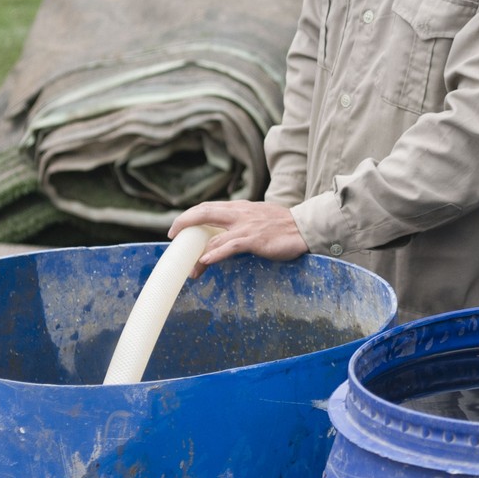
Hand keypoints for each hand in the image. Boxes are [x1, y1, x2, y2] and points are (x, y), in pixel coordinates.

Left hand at [169, 201, 307, 270]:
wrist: (305, 227)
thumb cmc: (285, 226)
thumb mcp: (259, 217)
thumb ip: (243, 222)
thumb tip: (228, 234)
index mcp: (240, 207)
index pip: (208, 208)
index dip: (190, 215)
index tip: (179, 227)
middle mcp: (239, 213)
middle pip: (204, 213)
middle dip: (184, 223)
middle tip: (172, 237)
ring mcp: (246, 226)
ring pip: (213, 237)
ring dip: (198, 254)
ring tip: (191, 270)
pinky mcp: (254, 239)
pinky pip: (229, 246)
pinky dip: (215, 254)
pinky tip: (204, 262)